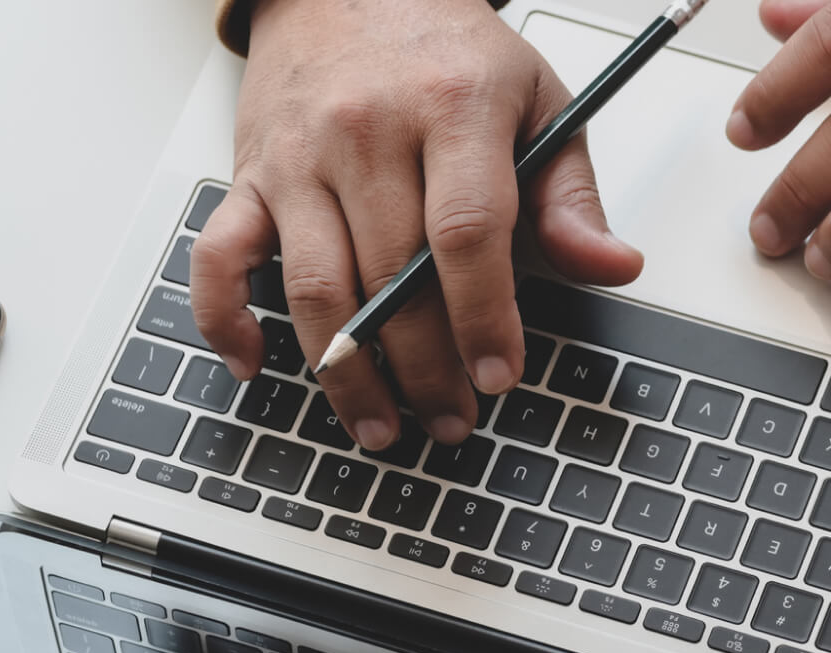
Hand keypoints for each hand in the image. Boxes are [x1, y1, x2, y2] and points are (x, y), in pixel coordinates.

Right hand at [192, 0, 641, 449]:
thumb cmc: (445, 50)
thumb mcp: (535, 99)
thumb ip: (570, 194)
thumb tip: (612, 267)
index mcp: (452, 107)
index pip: (467, 231)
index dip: (484, 316)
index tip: (498, 375)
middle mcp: (367, 132)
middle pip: (392, 275)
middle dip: (425, 367)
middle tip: (452, 419)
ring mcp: (300, 157)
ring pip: (315, 286)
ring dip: (346, 372)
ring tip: (381, 424)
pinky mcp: (249, 174)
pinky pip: (218, 256)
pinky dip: (227, 319)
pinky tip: (256, 366)